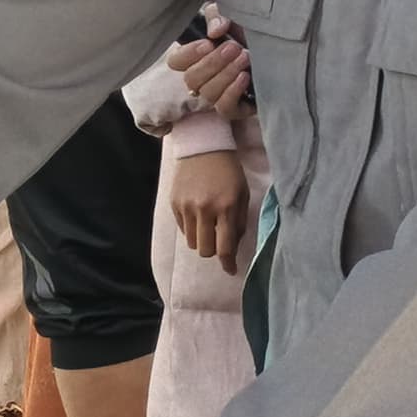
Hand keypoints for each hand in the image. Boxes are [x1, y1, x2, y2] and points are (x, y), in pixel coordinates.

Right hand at [167, 22, 250, 117]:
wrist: (277, 52)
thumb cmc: (248, 34)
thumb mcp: (233, 17)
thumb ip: (218, 16)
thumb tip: (214, 31)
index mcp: (196, 58)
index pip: (176, 61)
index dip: (188, 54)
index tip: (208, 43)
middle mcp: (202, 80)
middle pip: (191, 79)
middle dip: (213, 62)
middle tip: (233, 48)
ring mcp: (217, 96)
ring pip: (208, 93)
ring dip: (226, 74)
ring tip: (245, 58)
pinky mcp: (234, 109)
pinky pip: (224, 107)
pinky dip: (233, 91)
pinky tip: (245, 77)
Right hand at [170, 150, 249, 272]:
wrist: (203, 146)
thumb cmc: (229, 171)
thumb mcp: (242, 194)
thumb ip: (239, 222)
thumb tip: (233, 248)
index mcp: (225, 207)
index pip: (225, 247)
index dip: (228, 263)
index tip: (231, 270)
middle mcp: (204, 209)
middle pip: (205, 250)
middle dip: (213, 251)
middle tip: (218, 241)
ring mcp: (186, 207)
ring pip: (191, 243)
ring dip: (201, 240)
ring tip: (208, 225)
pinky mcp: (174, 204)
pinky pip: (182, 229)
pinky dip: (191, 228)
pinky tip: (198, 214)